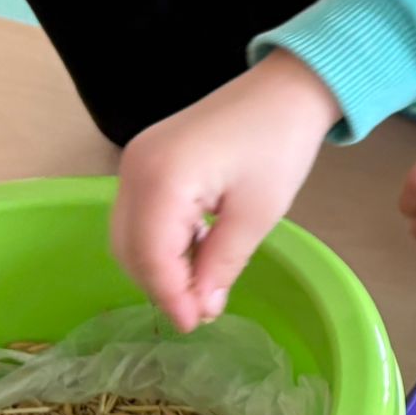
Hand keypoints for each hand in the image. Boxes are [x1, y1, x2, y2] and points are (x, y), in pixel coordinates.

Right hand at [110, 51, 341, 332]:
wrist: (286, 90)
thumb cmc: (279, 145)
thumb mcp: (257, 214)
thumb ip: (222, 264)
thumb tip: (202, 309)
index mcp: (162, 179)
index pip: (150, 256)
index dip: (170, 296)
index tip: (194, 325)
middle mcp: (135, 168)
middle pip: (130, 247)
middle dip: (161, 284)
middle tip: (200, 311)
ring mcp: (135, 160)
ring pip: (129, 233)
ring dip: (158, 264)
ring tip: (201, 285)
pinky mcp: (145, 158)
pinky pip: (139, 213)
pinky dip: (160, 240)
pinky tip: (195, 250)